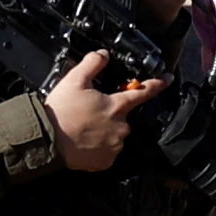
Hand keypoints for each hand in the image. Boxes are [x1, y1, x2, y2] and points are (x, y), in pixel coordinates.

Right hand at [42, 50, 157, 173]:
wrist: (47, 141)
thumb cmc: (61, 112)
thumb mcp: (74, 80)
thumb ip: (92, 63)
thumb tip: (103, 54)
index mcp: (116, 106)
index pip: (143, 91)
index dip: (157, 84)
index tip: (167, 79)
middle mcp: (120, 127)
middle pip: (123, 116)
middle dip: (110, 113)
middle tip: (89, 113)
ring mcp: (114, 146)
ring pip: (115, 134)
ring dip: (104, 131)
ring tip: (83, 128)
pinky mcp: (106, 161)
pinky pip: (107, 152)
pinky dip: (98, 147)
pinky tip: (84, 141)